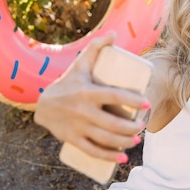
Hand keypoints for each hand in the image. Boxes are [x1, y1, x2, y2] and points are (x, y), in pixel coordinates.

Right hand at [34, 33, 149, 161]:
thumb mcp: (81, 64)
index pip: (114, 96)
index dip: (133, 100)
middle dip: (132, 128)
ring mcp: (77, 127)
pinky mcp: (73, 139)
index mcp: (87, 92)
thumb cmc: (69, 83)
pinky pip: (92, 150)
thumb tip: (114, 33)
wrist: (42, 105)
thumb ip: (96, 48)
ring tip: (137, 140)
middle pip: (112, 123)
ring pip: (105, 138)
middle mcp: (82, 111)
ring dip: (124, 142)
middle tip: (142, 127)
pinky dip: (108, 156)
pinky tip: (123, 157)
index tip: (147, 104)